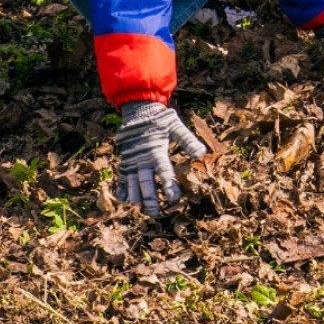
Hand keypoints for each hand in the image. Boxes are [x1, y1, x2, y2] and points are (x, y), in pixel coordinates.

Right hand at [114, 101, 207, 216]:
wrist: (137, 110)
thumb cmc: (159, 120)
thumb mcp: (175, 127)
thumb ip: (188, 140)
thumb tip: (202, 154)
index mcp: (156, 151)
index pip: (164, 173)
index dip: (170, 187)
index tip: (175, 199)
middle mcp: (142, 159)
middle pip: (146, 185)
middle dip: (152, 201)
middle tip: (158, 214)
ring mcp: (131, 161)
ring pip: (132, 185)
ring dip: (138, 199)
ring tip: (144, 210)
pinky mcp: (124, 161)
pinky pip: (121, 179)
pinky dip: (123, 190)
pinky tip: (127, 200)